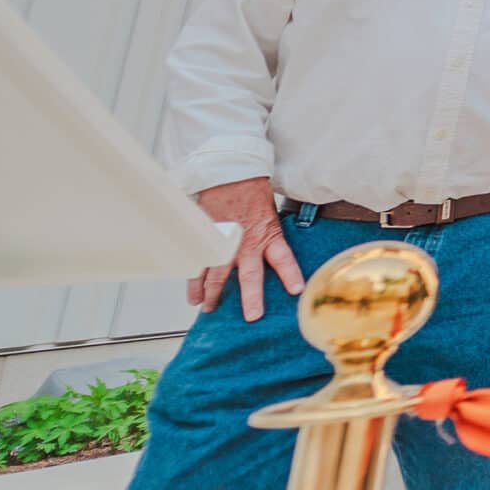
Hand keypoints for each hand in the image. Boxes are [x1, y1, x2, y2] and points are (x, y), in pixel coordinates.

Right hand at [189, 176, 304, 321]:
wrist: (229, 172)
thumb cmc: (252, 190)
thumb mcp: (271, 213)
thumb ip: (270, 235)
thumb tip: (274, 252)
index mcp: (267, 234)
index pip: (283, 258)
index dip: (290, 274)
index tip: (296, 290)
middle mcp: (246, 242)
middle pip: (249, 275)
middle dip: (251, 298)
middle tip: (252, 317)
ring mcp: (225, 242)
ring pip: (218, 274)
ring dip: (214, 294)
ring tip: (210, 309)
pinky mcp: (207, 239)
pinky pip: (200, 264)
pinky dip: (194, 282)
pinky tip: (193, 297)